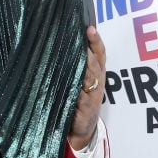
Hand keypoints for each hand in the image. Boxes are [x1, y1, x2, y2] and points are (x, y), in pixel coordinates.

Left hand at [68, 25, 105, 150]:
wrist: (78, 130)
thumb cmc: (74, 102)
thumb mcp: (75, 83)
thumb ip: (73, 68)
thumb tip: (58, 47)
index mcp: (95, 73)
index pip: (98, 53)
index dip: (96, 41)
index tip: (90, 28)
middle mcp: (97, 81)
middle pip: (95, 61)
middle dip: (90, 48)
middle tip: (85, 34)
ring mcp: (93, 94)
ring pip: (91, 75)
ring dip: (86, 64)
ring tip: (81, 51)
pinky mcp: (87, 107)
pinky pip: (83, 93)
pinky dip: (79, 86)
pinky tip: (74, 79)